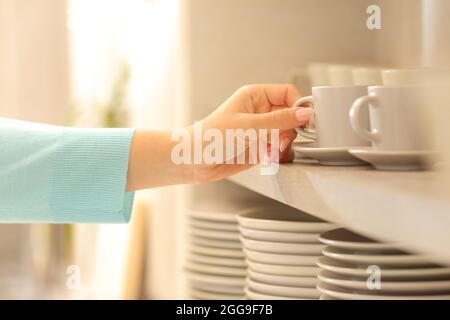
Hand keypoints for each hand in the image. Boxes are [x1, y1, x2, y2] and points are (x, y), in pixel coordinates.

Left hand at [126, 84, 312, 189]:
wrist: (195, 161)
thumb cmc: (212, 137)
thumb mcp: (248, 126)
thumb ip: (279, 121)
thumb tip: (305, 113)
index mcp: (255, 96)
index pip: (287, 93)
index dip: (298, 105)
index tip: (305, 120)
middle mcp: (260, 111)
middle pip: (290, 115)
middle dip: (289, 130)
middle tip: (280, 141)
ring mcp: (261, 129)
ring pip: (287, 134)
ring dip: (283, 144)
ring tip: (270, 151)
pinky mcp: (260, 146)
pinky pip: (279, 148)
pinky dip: (277, 154)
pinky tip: (266, 157)